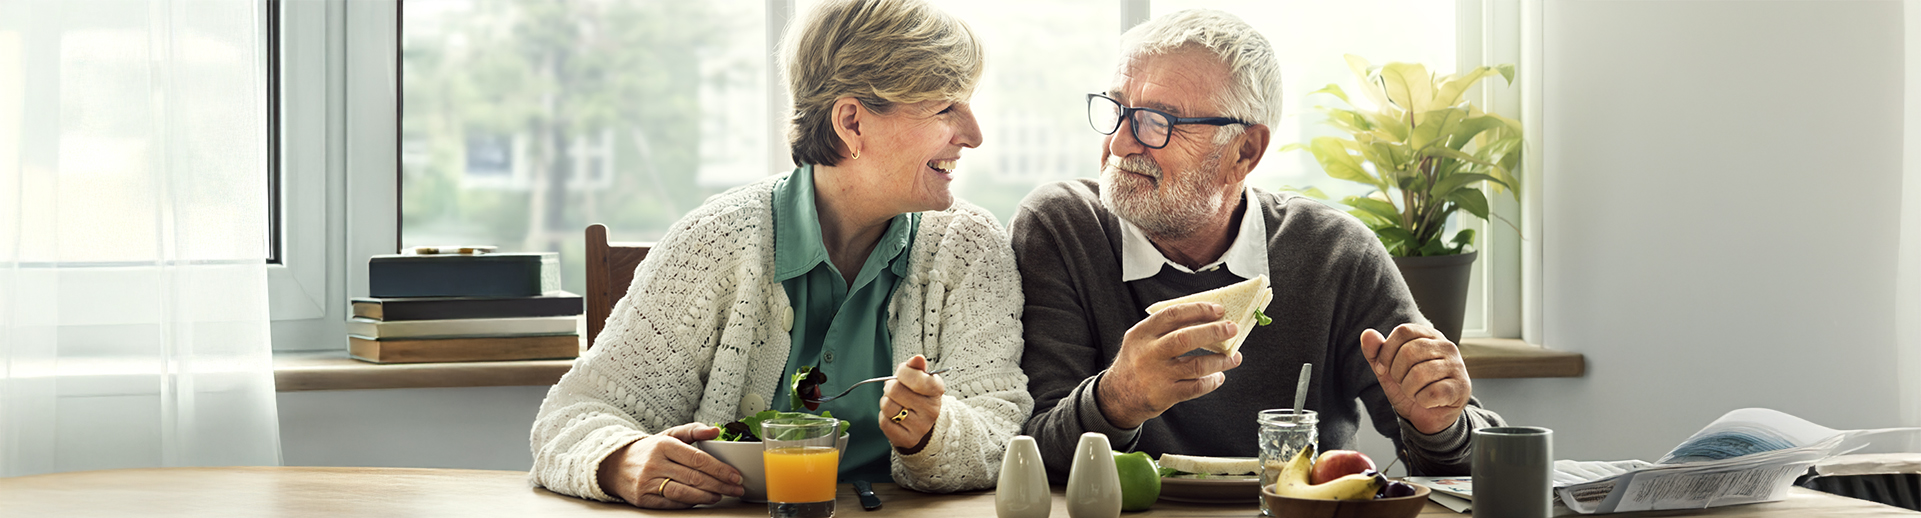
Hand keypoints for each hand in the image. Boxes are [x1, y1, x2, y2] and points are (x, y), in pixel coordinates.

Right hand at [596, 422, 744, 508]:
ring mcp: (647, 482)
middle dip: (719, 484)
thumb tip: (715, 431)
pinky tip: (702, 500)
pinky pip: (671, 503)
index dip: (719, 469)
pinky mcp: (643, 498)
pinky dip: (689, 503)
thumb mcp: (669, 435)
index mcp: (663, 445)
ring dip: (707, 496)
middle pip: (694, 477)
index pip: (697, 459)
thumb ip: (693, 431)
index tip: (734, 475)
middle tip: (735, 488)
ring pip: (683, 492)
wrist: (614, 464)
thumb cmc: (649, 450)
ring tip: (721, 495)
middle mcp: (654, 463)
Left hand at [880, 355, 944, 452]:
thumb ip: (916, 367)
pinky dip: (885, 417)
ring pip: (888, 407)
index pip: (915, 376)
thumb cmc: (917, 395)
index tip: (902, 374)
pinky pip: (884, 422)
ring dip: (886, 402)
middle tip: (896, 390)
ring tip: (895, 403)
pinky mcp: (908, 439)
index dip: (902, 372)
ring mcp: (920, 427)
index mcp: (936, 391)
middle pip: (895, 390)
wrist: (921, 423)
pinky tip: (894, 417)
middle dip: (890, 387)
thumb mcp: (920, 378)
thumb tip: (917, 358)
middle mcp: (931, 410)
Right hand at [1096, 302, 1244, 428]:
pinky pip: (1195, 387)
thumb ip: (1165, 329)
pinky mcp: (1164, 395)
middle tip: (1232, 329)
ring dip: (1220, 361)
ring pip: (1196, 365)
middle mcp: (1148, 353)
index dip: (1198, 310)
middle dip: (1214, 332)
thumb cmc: (1136, 363)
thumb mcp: (1141, 340)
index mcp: (1141, 333)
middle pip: (1186, 338)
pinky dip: (1211, 381)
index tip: (1218, 310)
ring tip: (1233, 357)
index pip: (1173, 315)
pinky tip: (1218, 376)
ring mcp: (1157, 375)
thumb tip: (1205, 319)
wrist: (1117, 396)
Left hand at [1360, 324, 1470, 433]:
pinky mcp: (1462, 386)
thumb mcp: (1388, 370)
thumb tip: (1367, 334)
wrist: (1429, 417)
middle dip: (1397, 374)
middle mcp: (1446, 346)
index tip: (1384, 369)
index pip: (1403, 332)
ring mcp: (1457, 366)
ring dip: (1409, 390)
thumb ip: (1376, 352)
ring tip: (1416, 392)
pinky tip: (1428, 401)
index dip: (1387, 352)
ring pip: (1419, 374)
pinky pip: (1432, 393)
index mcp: (1429, 335)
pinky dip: (1422, 401)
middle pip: (1409, 352)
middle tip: (1404, 384)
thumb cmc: (1411, 388)